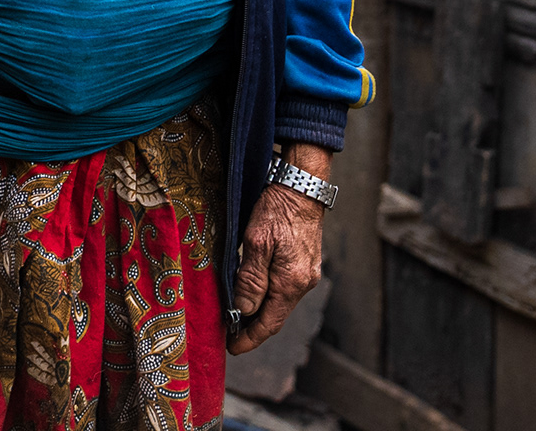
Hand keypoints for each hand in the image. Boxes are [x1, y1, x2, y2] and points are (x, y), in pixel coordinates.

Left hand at [228, 142, 327, 355]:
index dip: (250, 338)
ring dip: (259, 311)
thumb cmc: (278, 210)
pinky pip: (284, 289)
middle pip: (275, 316)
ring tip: (235, 315)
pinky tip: (253, 292)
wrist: (302, 186)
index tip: (232, 348)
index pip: (269, 323)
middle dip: (252, 328)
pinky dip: (268, 296)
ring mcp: (307, 274)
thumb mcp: (257, 242)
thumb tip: (243, 310)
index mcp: (291, 282)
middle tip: (228, 334)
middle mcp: (303, 283)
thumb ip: (251, 279)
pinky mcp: (305, 264)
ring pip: (279, 302)